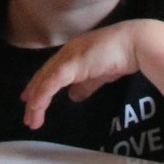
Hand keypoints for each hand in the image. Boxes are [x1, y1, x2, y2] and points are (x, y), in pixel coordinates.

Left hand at [21, 20, 157, 127]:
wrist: (135, 44)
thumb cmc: (122, 55)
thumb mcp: (99, 74)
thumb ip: (86, 85)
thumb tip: (74, 97)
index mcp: (73, 53)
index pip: (51, 71)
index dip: (40, 86)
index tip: (32, 101)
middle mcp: (66, 52)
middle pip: (43, 76)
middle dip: (34, 97)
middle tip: (28, 116)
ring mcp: (68, 57)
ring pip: (44, 81)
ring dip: (36, 101)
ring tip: (32, 119)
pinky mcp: (72, 64)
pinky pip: (51, 82)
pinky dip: (42, 95)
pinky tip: (37, 107)